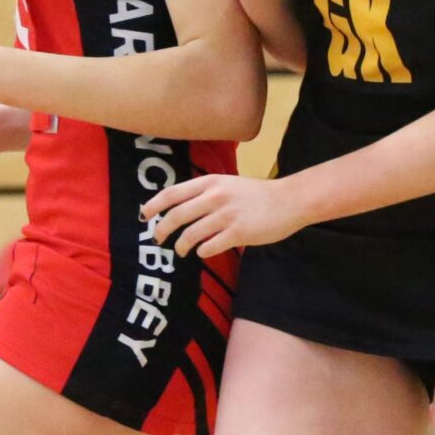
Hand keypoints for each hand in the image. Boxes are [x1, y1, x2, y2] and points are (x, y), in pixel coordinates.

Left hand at [141, 172, 305, 258]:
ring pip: (191, 234)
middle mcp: (215, 197)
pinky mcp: (239, 233)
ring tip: (182, 250)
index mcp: (210, 183)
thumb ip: (205, 193)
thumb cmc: (257, 194)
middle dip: (162, 230)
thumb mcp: (228, 184)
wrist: (289, 200)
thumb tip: (179, 208)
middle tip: (159, 239)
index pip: (172, 193)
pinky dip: (202, 252)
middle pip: (176, 216)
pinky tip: (204, 251)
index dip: (154, 205)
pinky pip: (210, 247)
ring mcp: (226, 216)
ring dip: (181, 246)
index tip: (144, 216)